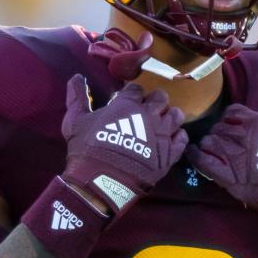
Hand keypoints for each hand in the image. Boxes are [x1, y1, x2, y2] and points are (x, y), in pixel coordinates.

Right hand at [62, 75, 187, 211]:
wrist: (102, 181)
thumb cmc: (87, 150)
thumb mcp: (75, 121)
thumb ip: (77, 97)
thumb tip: (76, 76)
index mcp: (128, 104)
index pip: (137, 88)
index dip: (132, 93)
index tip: (127, 101)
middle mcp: (149, 115)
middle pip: (161, 98)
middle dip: (155, 101)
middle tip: (147, 111)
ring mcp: (162, 134)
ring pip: (176, 116)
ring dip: (169, 117)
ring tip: (161, 124)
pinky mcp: (170, 154)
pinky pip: (182, 139)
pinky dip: (178, 137)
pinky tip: (170, 141)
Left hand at [187, 91, 257, 225]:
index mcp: (257, 122)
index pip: (233, 112)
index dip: (230, 118)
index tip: (231, 124)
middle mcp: (241, 136)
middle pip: (219, 127)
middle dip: (219, 133)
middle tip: (222, 142)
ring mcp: (232, 156)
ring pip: (209, 142)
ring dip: (208, 144)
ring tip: (210, 150)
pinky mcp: (227, 177)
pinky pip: (203, 162)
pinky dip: (195, 156)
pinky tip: (193, 154)